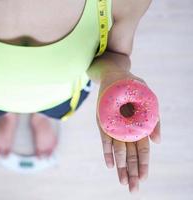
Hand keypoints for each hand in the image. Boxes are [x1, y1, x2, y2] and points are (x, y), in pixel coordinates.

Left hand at [96, 71, 160, 192]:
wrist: (115, 74)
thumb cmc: (134, 88)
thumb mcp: (148, 101)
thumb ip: (154, 121)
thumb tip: (158, 142)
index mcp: (140, 127)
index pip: (143, 151)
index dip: (143, 165)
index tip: (143, 179)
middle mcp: (127, 131)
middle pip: (131, 155)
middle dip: (132, 173)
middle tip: (132, 190)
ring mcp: (114, 128)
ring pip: (119, 151)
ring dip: (121, 166)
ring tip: (122, 182)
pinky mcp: (103, 123)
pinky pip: (105, 139)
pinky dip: (107, 152)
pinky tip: (110, 165)